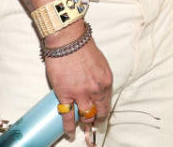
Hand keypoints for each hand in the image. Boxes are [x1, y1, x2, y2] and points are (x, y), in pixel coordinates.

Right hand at [45, 23, 112, 139]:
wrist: (68, 40)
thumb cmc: (82, 47)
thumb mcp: (100, 64)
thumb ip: (99, 79)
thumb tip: (96, 90)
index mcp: (106, 81)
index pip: (107, 103)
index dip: (103, 112)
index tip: (100, 116)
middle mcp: (96, 90)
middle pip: (97, 112)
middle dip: (95, 120)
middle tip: (92, 124)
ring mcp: (80, 94)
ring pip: (84, 116)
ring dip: (84, 124)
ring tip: (82, 131)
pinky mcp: (65, 95)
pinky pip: (68, 116)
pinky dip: (69, 127)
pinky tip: (70, 133)